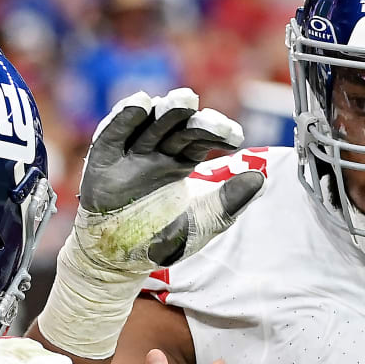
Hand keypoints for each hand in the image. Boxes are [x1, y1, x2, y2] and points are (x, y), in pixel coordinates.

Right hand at [76, 88, 263, 270]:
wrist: (119, 261)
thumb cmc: (160, 241)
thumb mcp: (202, 223)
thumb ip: (229, 202)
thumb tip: (260, 179)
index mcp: (181, 161)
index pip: (200, 137)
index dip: (216, 131)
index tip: (235, 136)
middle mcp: (157, 151)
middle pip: (176, 124)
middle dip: (190, 115)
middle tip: (202, 108)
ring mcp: (130, 152)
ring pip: (149, 122)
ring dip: (164, 109)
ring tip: (180, 101)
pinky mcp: (103, 158)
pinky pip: (114, 133)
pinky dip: (125, 117)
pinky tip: (140, 104)